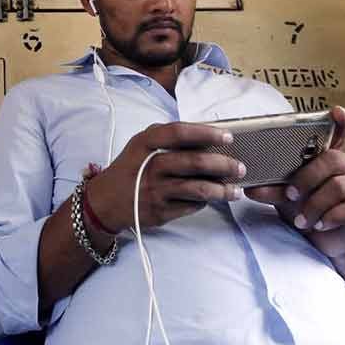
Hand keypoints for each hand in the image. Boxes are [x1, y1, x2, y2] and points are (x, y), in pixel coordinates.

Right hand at [86, 122, 243, 232]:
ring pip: (198, 189)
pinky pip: (191, 206)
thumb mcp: (140, 145)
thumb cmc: (129, 169)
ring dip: (222, 190)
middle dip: (223, 165)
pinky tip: (211, 199)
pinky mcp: (159, 212)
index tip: (228, 137)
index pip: (180, 132)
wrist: (104, 201)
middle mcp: (149, 166)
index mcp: (145, 144)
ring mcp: (154, 191)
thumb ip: (166, 137)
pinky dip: (204, 202)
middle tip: (240, 168)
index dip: (207, 133)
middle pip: (194, 163)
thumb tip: (205, 135)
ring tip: (235, 191)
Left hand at [246, 106, 344, 257]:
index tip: (337, 111)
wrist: (322, 243)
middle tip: (290, 195)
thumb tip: (250, 187)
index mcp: (325, 162)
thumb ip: (271, 189)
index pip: (338, 137)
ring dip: (314, 205)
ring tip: (302, 220)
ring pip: (339, 186)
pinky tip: (320, 225)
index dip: (340, 123)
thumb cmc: (304, 212)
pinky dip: (331, 217)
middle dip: (307, 178)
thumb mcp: (284, 199)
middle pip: (333, 160)